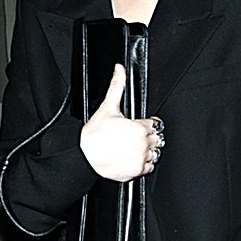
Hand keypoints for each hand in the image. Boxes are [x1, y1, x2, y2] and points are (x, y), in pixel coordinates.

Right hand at [79, 65, 163, 180]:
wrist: (84, 157)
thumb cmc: (94, 135)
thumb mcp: (107, 107)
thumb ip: (117, 87)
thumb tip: (120, 70)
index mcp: (139, 128)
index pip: (155, 124)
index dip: (146, 124)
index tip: (138, 126)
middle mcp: (143, 143)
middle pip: (156, 138)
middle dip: (146, 136)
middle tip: (132, 137)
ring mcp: (141, 158)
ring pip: (154, 152)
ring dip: (146, 150)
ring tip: (131, 147)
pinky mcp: (138, 170)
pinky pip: (149, 167)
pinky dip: (143, 163)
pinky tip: (131, 157)